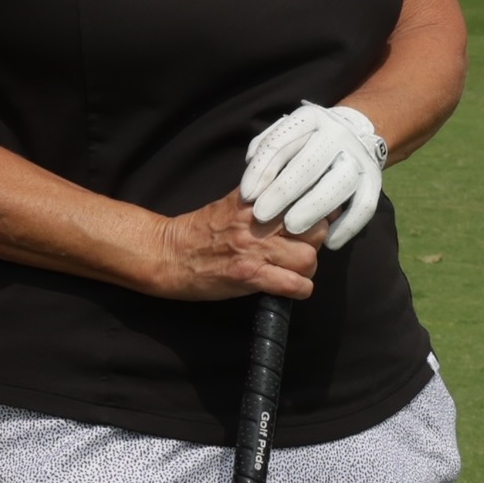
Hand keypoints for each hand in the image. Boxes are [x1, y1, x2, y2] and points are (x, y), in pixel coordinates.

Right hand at [155, 193, 321, 303]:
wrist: (166, 254)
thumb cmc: (198, 231)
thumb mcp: (232, 203)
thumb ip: (262, 196)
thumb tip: (294, 192)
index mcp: (256, 199)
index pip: (304, 197)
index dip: (315, 210)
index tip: (316, 218)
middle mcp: (257, 220)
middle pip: (314, 226)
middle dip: (315, 240)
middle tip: (303, 248)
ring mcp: (253, 248)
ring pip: (308, 257)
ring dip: (308, 268)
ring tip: (296, 270)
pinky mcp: (248, 275)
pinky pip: (292, 284)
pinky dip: (300, 290)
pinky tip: (292, 289)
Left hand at [240, 99, 385, 246]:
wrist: (357, 133)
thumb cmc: (307, 141)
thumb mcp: (286, 133)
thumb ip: (266, 147)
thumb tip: (250, 163)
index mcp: (310, 120)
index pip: (281, 143)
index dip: (262, 169)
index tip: (246, 195)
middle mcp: (337, 135)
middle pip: (309, 163)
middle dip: (283, 191)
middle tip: (261, 216)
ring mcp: (358, 158)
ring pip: (339, 182)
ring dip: (315, 206)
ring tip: (292, 227)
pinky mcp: (374, 180)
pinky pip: (365, 205)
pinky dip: (349, 225)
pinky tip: (330, 242)